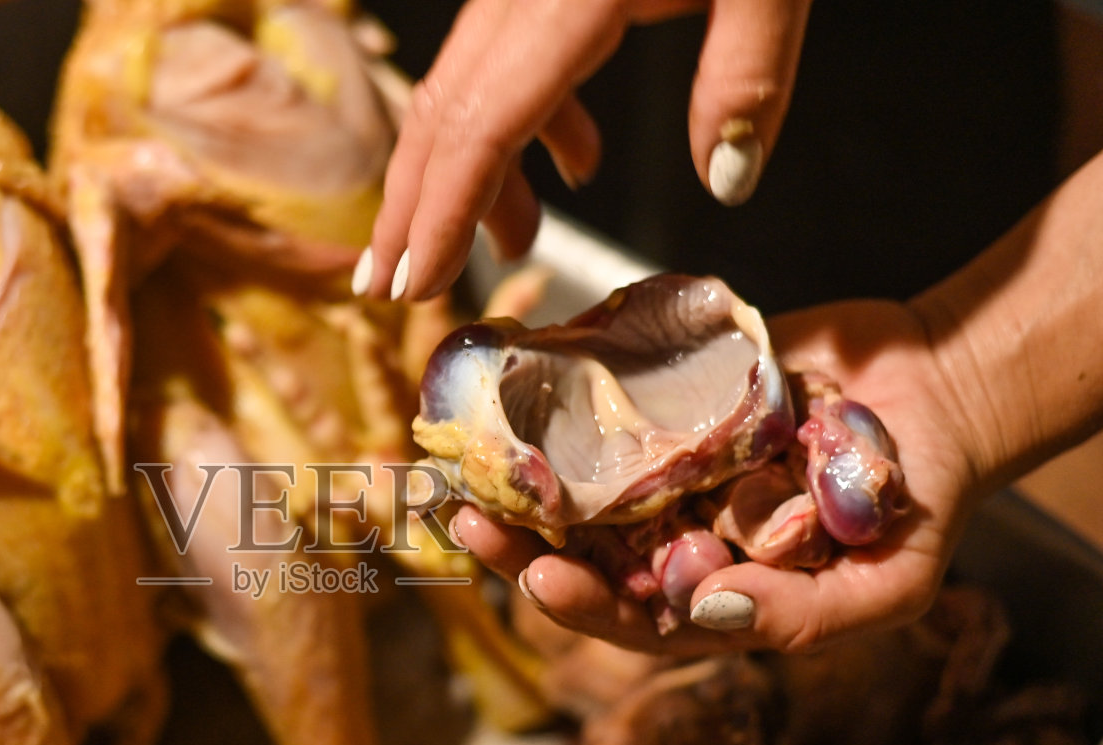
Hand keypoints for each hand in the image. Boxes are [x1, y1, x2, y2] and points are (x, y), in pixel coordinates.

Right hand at [358, 0, 812, 302]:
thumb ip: (747, 76)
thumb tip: (725, 180)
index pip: (479, 128)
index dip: (439, 214)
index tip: (411, 286)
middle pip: (439, 113)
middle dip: (412, 208)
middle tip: (394, 287)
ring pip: (463, 89)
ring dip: (468, 174)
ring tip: (507, 243)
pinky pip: (504, 60)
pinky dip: (523, 124)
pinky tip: (575, 160)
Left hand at [452, 299, 987, 654]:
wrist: (942, 393)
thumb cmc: (920, 507)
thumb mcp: (886, 584)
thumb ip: (804, 614)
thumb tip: (710, 610)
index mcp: (711, 593)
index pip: (630, 615)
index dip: (581, 602)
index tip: (540, 573)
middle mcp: (674, 535)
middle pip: (580, 552)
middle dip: (518, 540)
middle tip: (471, 520)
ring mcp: (665, 468)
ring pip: (575, 482)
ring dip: (520, 474)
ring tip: (472, 458)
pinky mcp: (667, 402)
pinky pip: (605, 403)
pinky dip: (559, 393)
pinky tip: (514, 381)